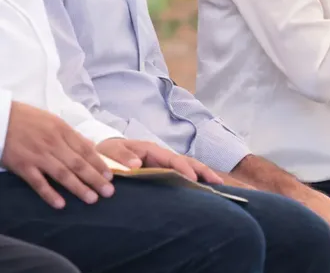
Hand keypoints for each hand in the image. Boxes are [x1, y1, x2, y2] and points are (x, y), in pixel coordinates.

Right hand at [0, 101, 113, 208]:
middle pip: (78, 164)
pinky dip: (49, 194)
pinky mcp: (22, 166)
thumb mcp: (54, 121)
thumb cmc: (28, 119)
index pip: (86, 150)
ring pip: (62, 174)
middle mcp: (53, 144)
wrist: (0, 118)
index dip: (99, 164)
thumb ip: (72, 136)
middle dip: (95, 178)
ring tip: (92, 198)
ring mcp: (38, 156)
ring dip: (78, 188)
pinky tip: (61, 204)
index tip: (110, 176)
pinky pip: (38, 182)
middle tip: (109, 191)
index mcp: (63, 131)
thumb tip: (90, 147)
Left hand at [95, 139, 222, 184]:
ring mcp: (163, 163)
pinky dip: (192, 179)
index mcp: (151, 150)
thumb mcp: (111, 152)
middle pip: (187, 162)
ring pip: (187, 167)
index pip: (173, 159)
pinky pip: (180, 174)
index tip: (192, 179)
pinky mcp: (161, 170)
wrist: (102, 153)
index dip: (183, 169)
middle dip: (203, 171)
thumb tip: (137, 163)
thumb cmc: (107, 153)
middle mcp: (161, 156)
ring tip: (217, 186)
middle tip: (217, 182)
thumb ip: (122, 156)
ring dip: (202, 175)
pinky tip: (201, 188)